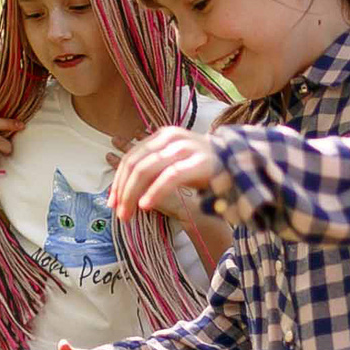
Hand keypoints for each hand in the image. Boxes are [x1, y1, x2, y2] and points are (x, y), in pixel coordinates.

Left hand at [111, 126, 226, 218]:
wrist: (238, 166)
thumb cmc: (202, 169)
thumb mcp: (173, 164)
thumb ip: (151, 169)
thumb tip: (120, 188)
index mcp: (162, 135)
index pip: (131, 157)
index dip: (118, 181)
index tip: (111, 202)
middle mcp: (172, 137)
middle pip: (135, 163)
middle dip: (122, 190)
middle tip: (118, 212)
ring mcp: (186, 147)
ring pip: (147, 169)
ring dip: (133, 194)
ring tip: (128, 213)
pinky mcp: (199, 162)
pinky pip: (170, 177)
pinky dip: (155, 192)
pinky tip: (146, 205)